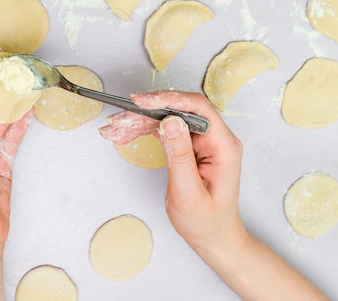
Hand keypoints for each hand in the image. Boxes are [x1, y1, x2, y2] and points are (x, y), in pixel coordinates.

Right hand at [99, 90, 244, 249]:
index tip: (142, 102)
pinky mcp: (189, 146)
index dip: (169, 99)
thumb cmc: (206, 222)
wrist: (213, 237)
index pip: (198, 109)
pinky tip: (125, 135)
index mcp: (223, 146)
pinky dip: (143, 131)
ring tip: (114, 129)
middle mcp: (215, 139)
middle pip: (178, 111)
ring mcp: (202, 142)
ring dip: (139, 122)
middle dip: (145, 113)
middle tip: (118, 121)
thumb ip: (179, 156)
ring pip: (167, 119)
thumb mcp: (188, 193)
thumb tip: (171, 122)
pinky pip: (165, 130)